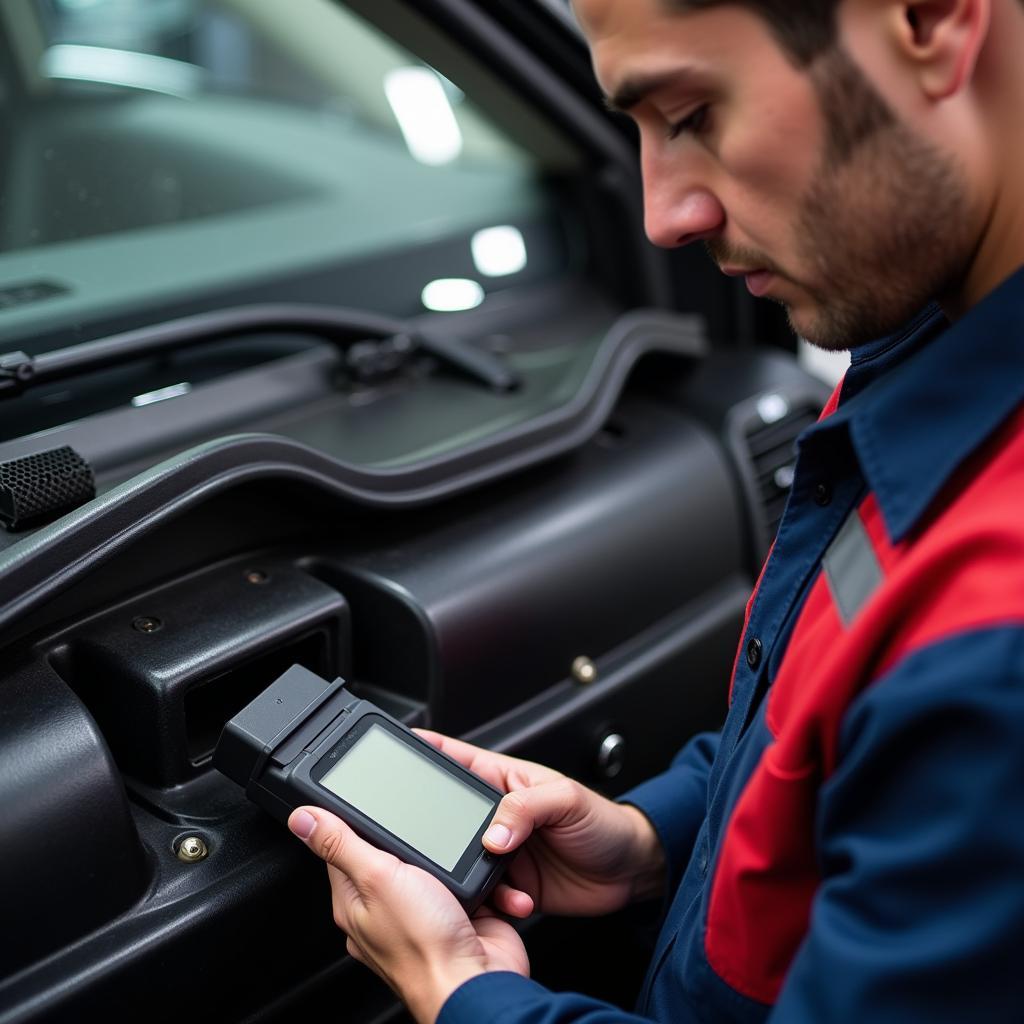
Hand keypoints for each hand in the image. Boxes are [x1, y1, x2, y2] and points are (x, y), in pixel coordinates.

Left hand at [288, 806, 527, 1023]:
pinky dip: (479, 877)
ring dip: (453, 857)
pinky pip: (468, 883)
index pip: (342, 847)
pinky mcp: (459, 915)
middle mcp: (386, 908)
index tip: (368, 797)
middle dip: (414, 834)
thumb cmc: (424, 947)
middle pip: (392, 852)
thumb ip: (342, 845)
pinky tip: (480, 872)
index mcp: (355, 901)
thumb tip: (302, 818)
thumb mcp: (377, 878)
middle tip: (426, 820)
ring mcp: (423, 913)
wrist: (476, 983)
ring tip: (459, 851)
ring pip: (435, 865)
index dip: (353, 819)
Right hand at [416, 731, 665, 919]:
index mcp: (501, 779)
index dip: (423, 752)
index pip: (452, 758)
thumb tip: (492, 833)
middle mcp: (495, 814)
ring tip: (486, 879)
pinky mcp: (510, 885)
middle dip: (432, 829)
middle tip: (423, 842)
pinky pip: (485, 895)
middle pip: (446, 816)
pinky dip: (493, 903)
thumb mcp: (566, 799)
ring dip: (466, 874)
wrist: (632, 871)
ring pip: (460, 860)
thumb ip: (526, 808)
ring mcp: (500, 851)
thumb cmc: (604, 822)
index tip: (393, 755)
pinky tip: (514, 902)